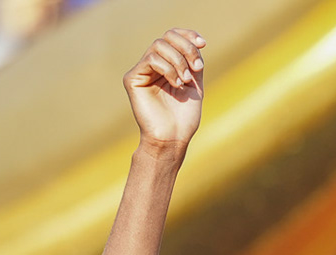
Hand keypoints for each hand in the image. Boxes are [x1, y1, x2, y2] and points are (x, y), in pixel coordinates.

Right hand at [125, 28, 205, 151]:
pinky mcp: (132, 78)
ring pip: (159, 46)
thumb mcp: (195, 85)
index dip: (187, 35)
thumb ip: (193, 64)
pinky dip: (168, 69)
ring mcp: (141, 70)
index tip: (203, 43)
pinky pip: (151, 59)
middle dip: (186, 48)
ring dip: (178, 61)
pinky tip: (176, 84)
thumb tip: (196, 43)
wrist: (173, 138)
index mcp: (167, 65)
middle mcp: (153, 65)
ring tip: (185, 82)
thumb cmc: (184, 118)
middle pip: (167, 37)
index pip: (173, 38)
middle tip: (197, 68)